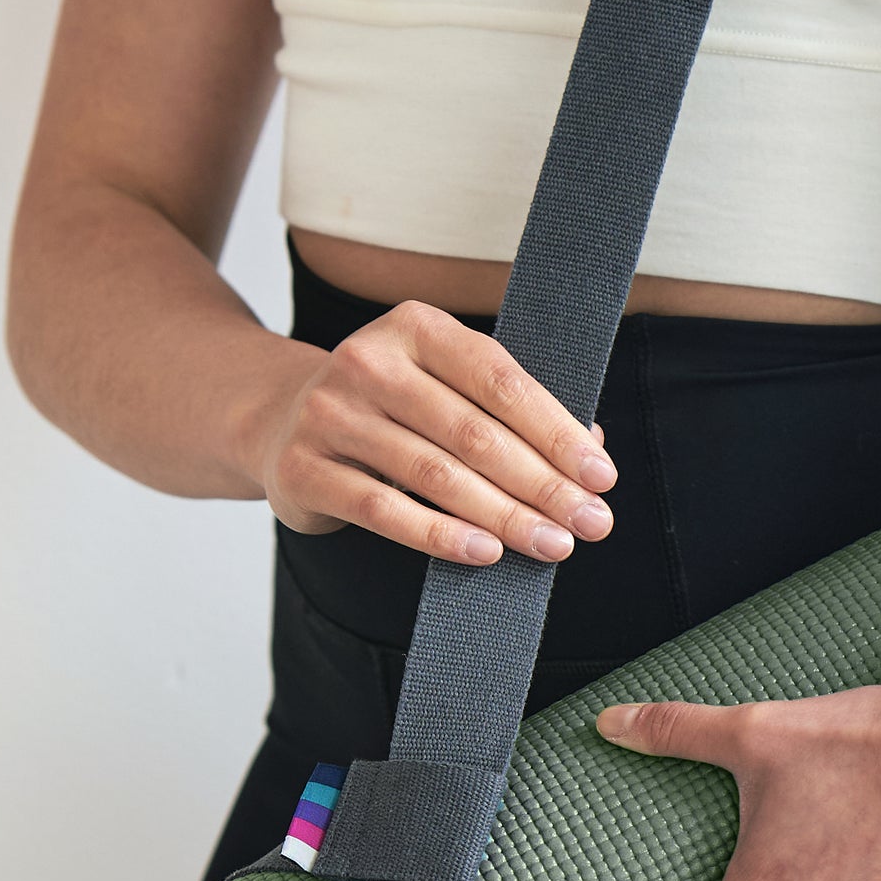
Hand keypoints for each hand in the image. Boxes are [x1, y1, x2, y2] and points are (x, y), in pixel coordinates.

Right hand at [256, 299, 616, 563]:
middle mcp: (368, 361)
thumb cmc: (389, 409)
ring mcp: (330, 414)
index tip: (601, 477)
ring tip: (550, 545)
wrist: (279, 422)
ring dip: (502, 516)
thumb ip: (512, 412)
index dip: (556, 431)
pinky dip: (439, 535)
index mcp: (416, 327)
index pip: (500, 380)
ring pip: (434, 474)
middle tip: (590, 525)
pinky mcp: (304, 469)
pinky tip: (484, 553)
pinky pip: (383, 510)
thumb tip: (593, 450)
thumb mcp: (445, 389)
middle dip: (541, 484)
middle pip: (473, 432)